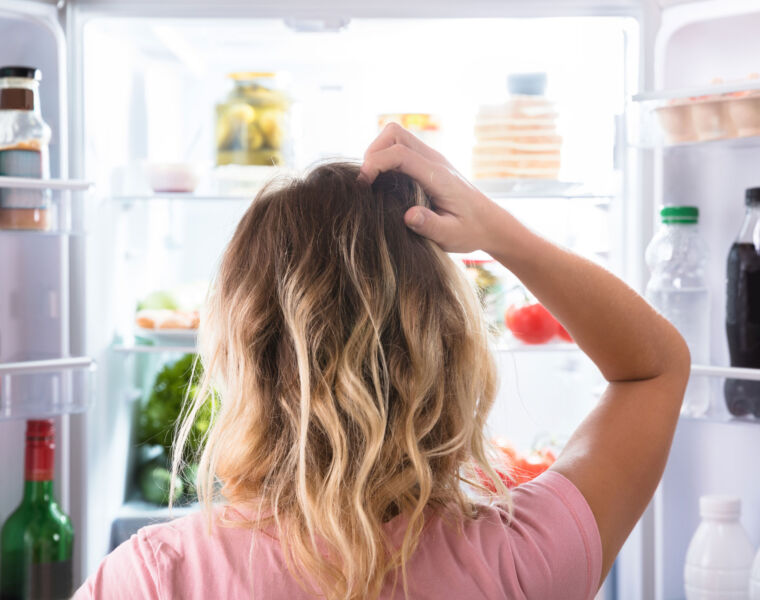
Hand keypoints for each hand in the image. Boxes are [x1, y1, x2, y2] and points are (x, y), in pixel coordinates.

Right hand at [359, 123, 500, 253]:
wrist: (490, 223)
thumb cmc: (470, 231)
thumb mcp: (451, 236)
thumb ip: (430, 226)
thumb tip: (408, 215)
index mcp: (438, 176)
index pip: (400, 154)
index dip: (375, 163)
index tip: (363, 185)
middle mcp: (434, 160)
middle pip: (394, 133)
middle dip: (373, 152)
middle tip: (365, 181)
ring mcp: (431, 159)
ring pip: (396, 136)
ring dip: (378, 152)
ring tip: (371, 181)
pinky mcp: (428, 163)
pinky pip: (401, 147)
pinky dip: (386, 158)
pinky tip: (383, 183)